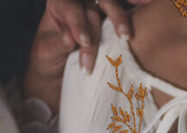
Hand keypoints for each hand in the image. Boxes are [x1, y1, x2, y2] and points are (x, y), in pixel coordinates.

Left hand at [22, 0, 154, 112]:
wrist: (56, 72)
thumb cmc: (48, 59)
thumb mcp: (46, 54)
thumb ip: (57, 44)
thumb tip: (71, 37)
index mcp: (59, 4)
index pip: (71, 8)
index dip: (78, 23)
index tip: (84, 41)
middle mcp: (78, 3)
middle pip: (93, 7)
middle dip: (101, 26)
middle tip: (111, 41)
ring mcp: (95, 9)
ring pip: (110, 5)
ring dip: (120, 18)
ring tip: (126, 37)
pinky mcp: (109, 19)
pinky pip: (121, 12)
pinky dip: (131, 14)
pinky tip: (140, 16)